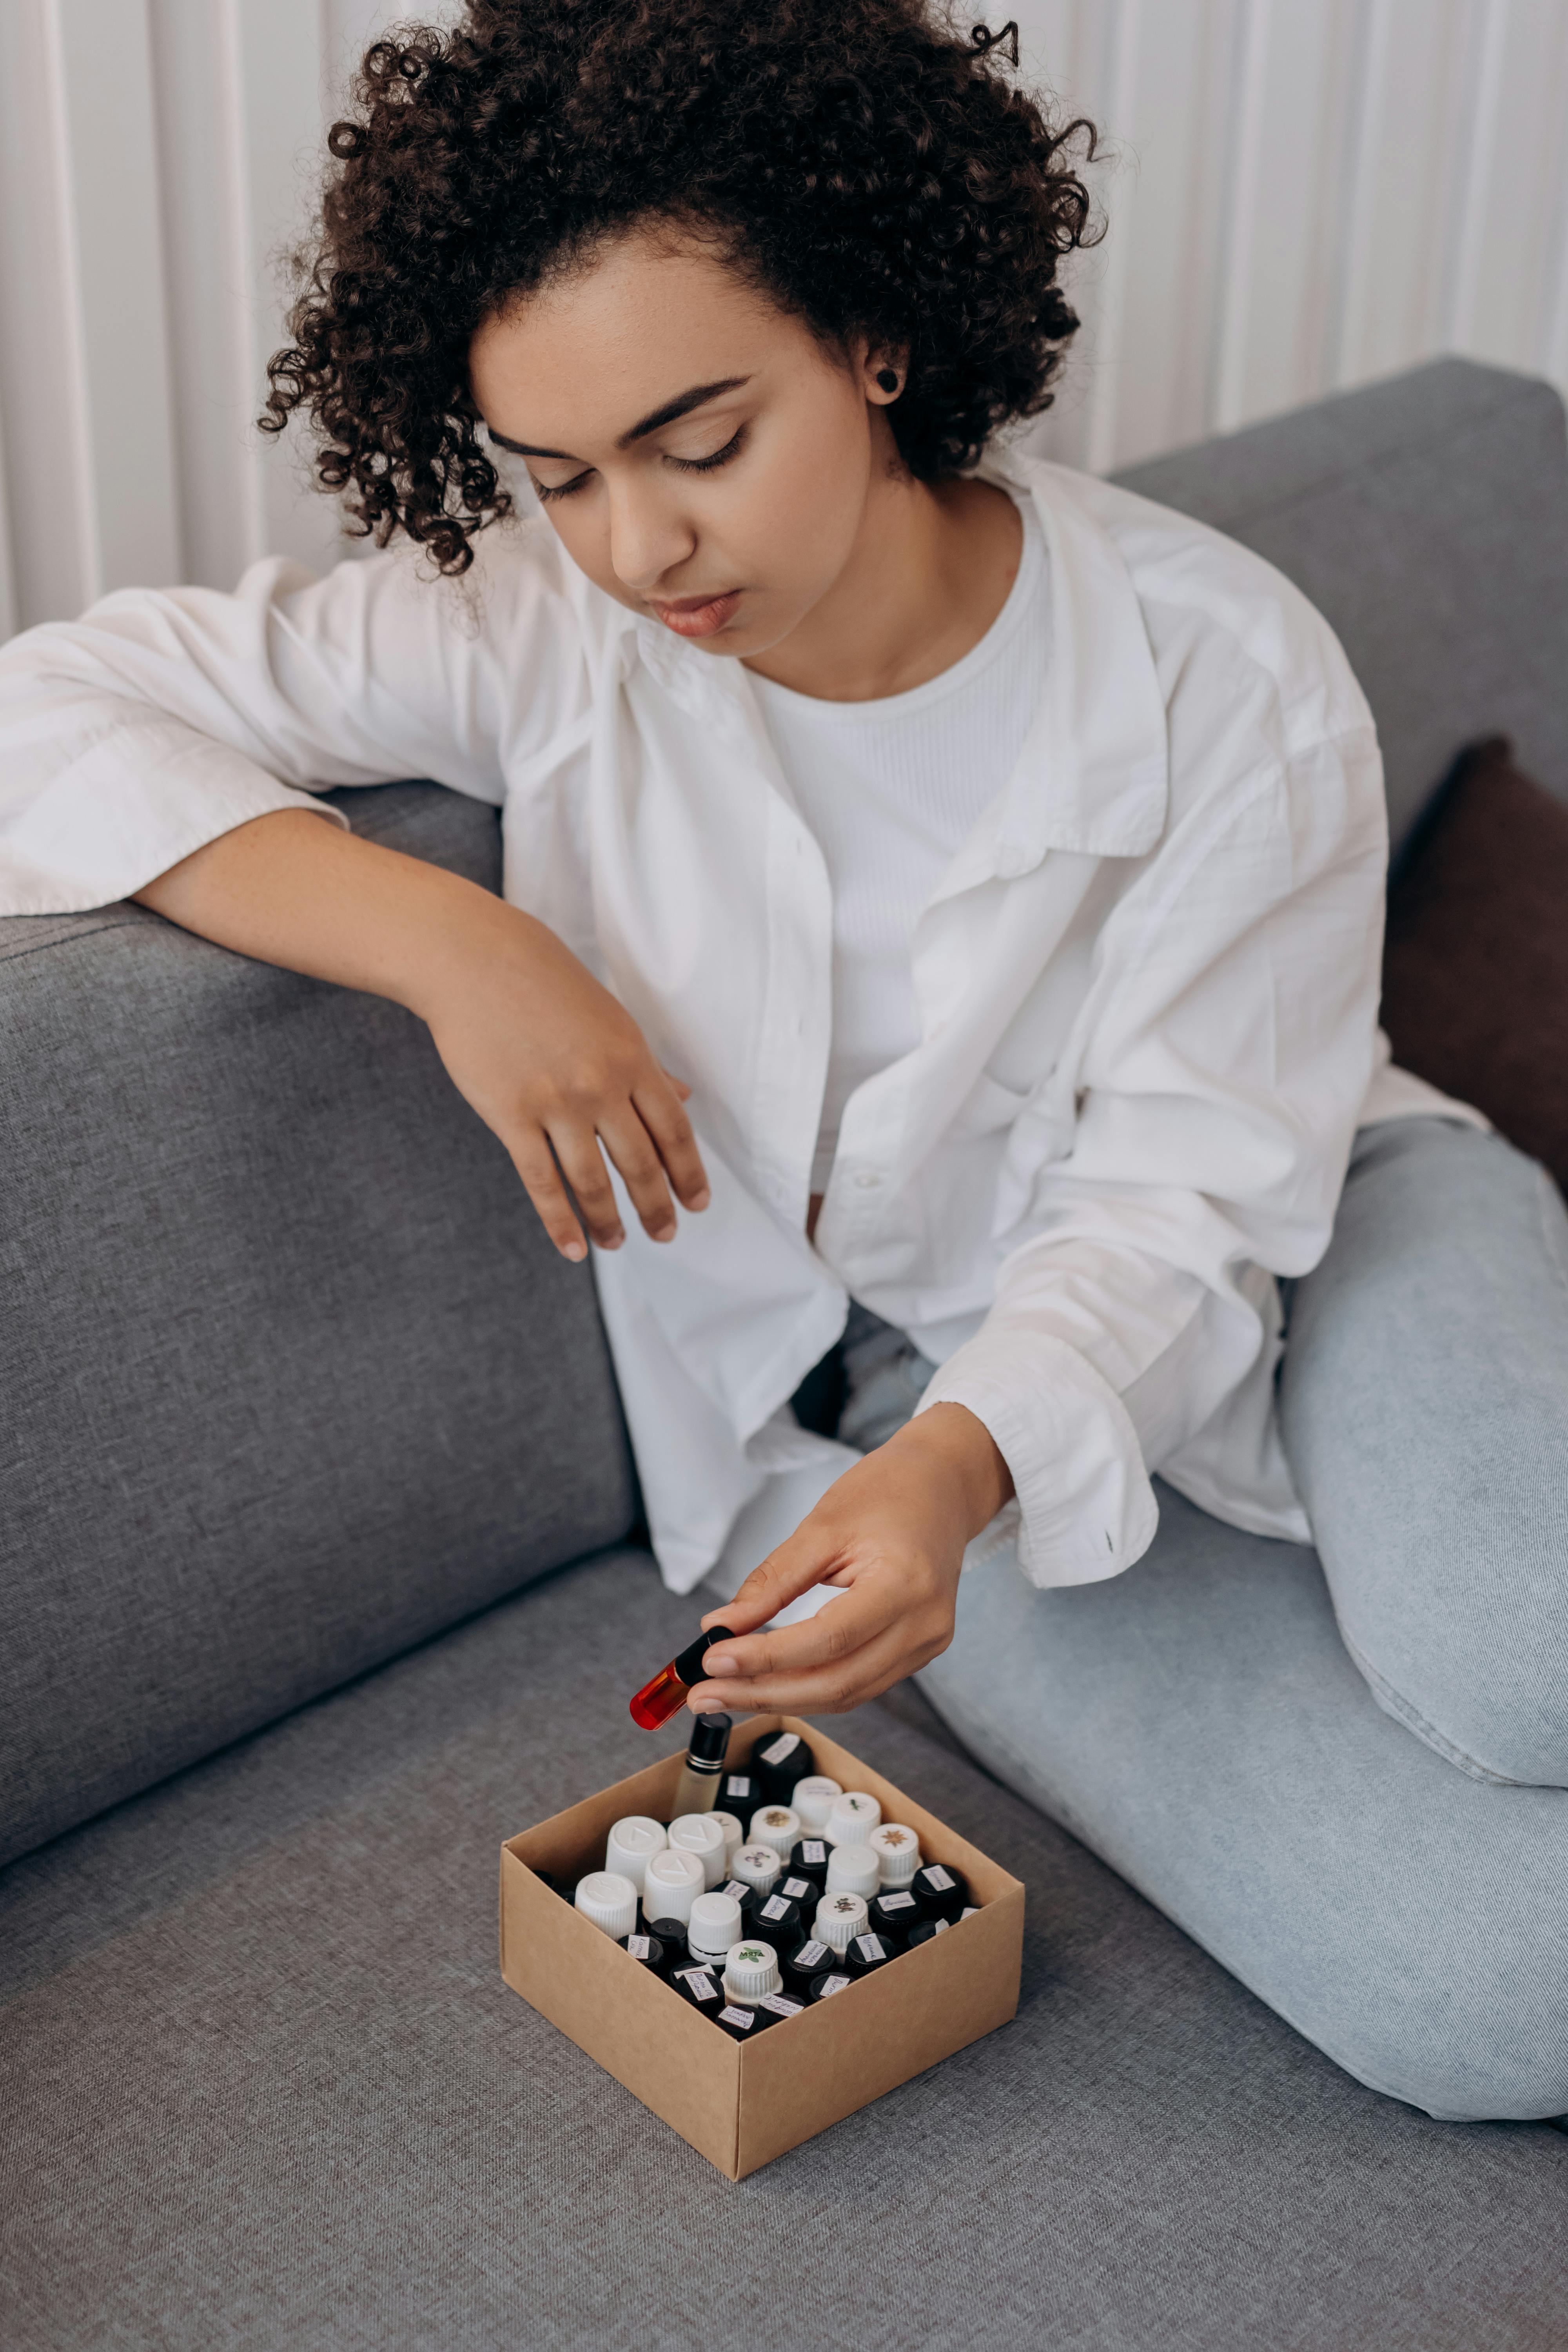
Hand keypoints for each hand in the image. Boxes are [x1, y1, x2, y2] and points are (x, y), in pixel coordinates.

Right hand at [133, 809, 709, 1263]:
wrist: (472, 958)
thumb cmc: (541, 980)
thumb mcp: (607, 1016)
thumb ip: (643, 1064)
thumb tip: (683, 1096)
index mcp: (632, 1058)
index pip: (674, 1130)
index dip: (689, 1173)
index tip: (697, 1202)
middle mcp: (601, 1085)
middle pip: (641, 1163)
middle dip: (657, 1207)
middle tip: (666, 1234)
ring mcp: (556, 1103)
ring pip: (593, 1181)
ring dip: (609, 1220)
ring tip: (617, 1243)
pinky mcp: (511, 1115)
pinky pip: (542, 1182)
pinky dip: (560, 1221)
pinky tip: (573, 1247)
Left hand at [688, 1404, 1013, 1713]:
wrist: (942, 1487)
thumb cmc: (888, 1492)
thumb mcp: (821, 1525)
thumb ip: (772, 1582)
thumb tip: (723, 1626)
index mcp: (905, 1584)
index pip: (828, 1639)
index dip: (766, 1658)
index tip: (713, 1660)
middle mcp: (923, 1625)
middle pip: (837, 1682)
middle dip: (764, 1693)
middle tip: (704, 1694)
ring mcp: (927, 1643)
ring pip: (847, 1694)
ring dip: (781, 1699)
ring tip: (725, 1695)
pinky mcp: (918, 1651)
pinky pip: (859, 1684)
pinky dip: (811, 1688)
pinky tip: (769, 1685)